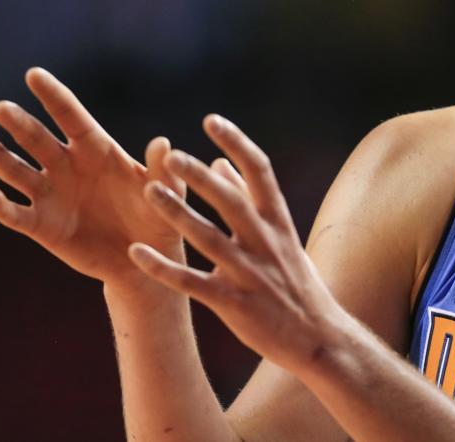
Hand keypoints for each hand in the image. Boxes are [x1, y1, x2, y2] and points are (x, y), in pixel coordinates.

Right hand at [0, 67, 185, 288]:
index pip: (71, 117)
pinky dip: (2, 207)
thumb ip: (161, 170)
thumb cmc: (159, 219)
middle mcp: (68, 167)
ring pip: (17, 171)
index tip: (34, 74)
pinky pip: (16, 215)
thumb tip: (163, 143)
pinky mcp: (42, 227)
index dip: (53, 96)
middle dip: (20, 124)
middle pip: (39, 139)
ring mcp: (52, 195)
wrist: (145, 260)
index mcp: (97, 150)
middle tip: (2, 108)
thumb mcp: (165, 193)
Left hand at [128, 114, 349, 371]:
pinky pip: (193, 283)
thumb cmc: (296, 280)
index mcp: (278, 220)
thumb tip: (221, 160)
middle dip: (201, 177)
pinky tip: (137, 253)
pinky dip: (163, 269)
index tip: (211, 120)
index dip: (237, 142)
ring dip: (179, 214)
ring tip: (150, 191)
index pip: (260, 171)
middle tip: (171, 155)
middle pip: (232, 202)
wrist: (317, 336)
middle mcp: (266, 242)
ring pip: (209, 240)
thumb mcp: (281, 234)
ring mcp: (251, 274)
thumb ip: (250, 197)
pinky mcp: (234, 304)